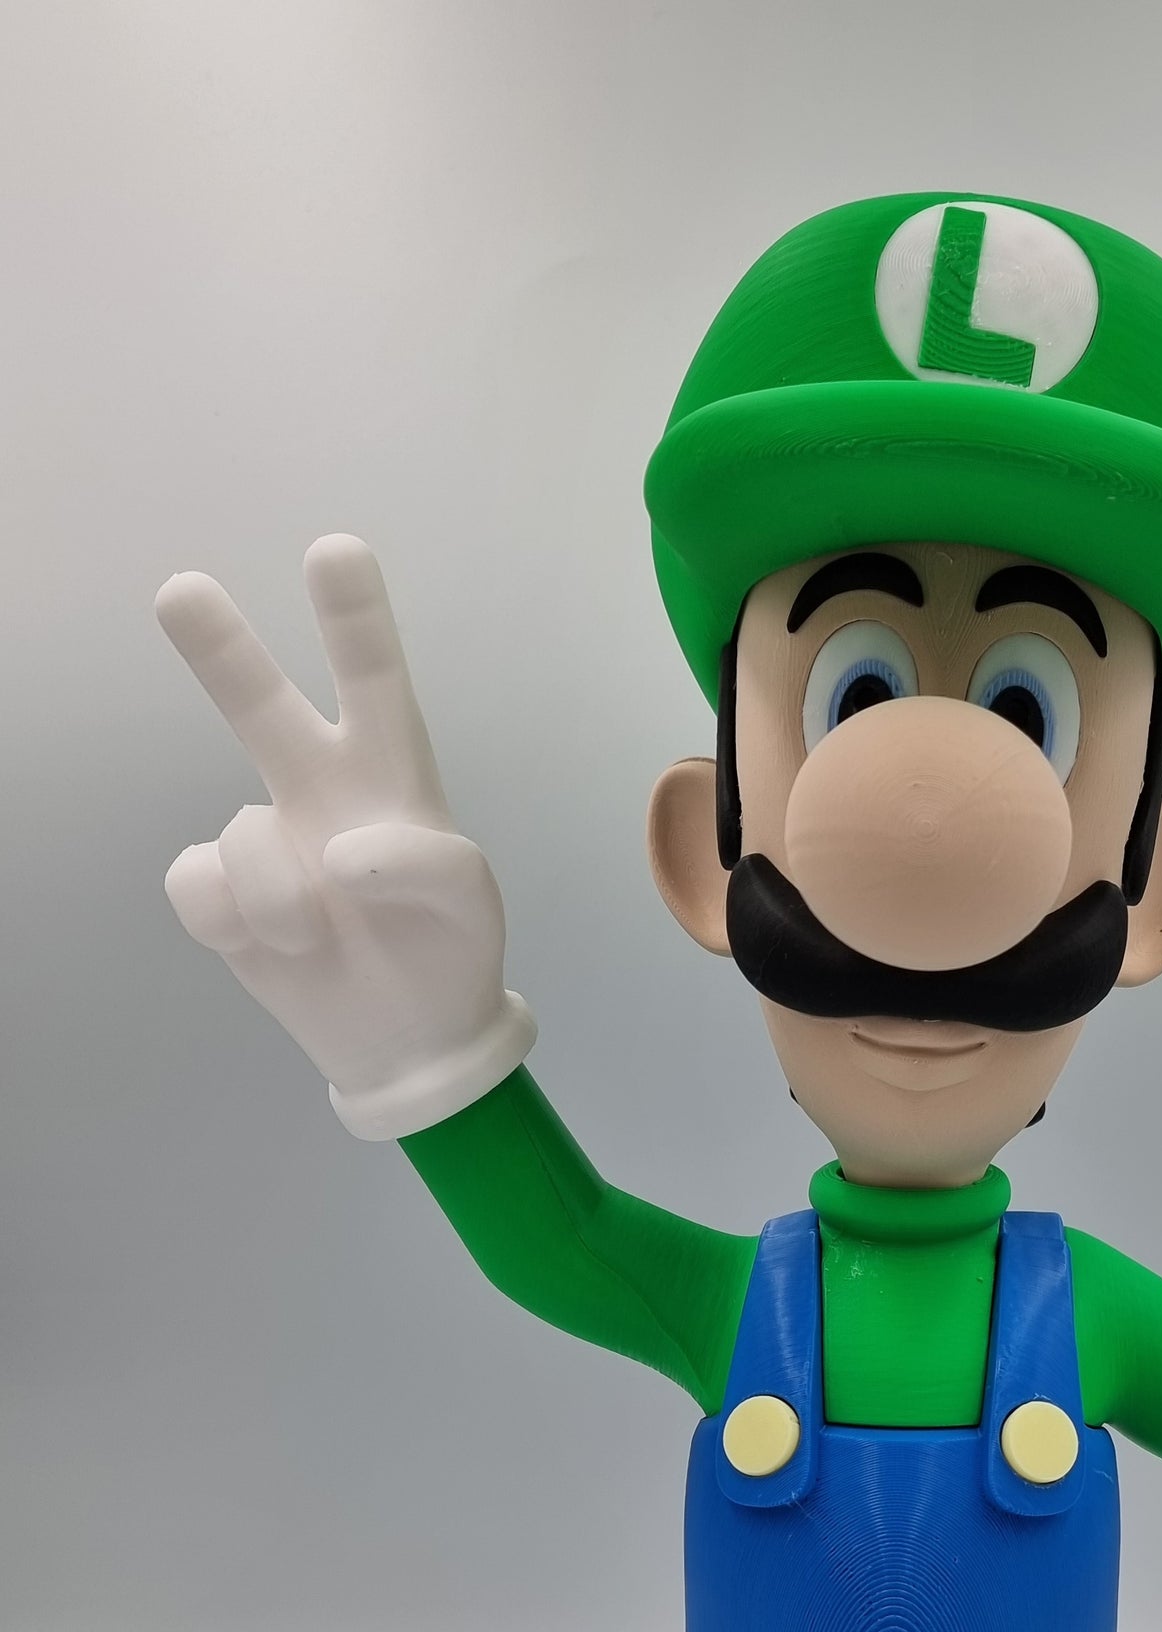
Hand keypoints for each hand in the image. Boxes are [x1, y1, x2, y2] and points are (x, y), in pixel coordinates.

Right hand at [157, 534, 535, 1138]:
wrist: (407, 1039)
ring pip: (243, 835)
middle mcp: (317, 789)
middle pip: (261, 706)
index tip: (336, 551)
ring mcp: (265, 839)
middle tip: (181, 591)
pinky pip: (201, 884)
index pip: (376, 684)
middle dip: (222, 651)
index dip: (356, 620)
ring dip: (284, 899)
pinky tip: (281, 947)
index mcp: (389, 774)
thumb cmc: (449, 948)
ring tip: (325, 935)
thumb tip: (336, 854)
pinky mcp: (222, 895)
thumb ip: (423, 862)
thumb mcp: (470, 903)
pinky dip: (240, 923)